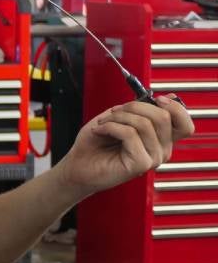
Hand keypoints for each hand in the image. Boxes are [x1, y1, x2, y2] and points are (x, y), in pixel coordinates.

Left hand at [56, 95, 194, 198]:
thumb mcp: (118, 118)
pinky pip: (129, 134)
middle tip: (115, 112)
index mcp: (160, 139)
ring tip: (103, 124)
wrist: (78, 164)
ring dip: (117, 117)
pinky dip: (110, 127)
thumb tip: (159, 99)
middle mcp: (161, 150)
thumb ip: (139, 109)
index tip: (157, 99)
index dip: (175, 107)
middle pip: (163, 117)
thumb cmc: (95, 143)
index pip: (184, 124)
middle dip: (134, 106)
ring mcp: (153, 158)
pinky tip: (99, 131)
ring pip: (144, 123)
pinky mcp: (140, 164)